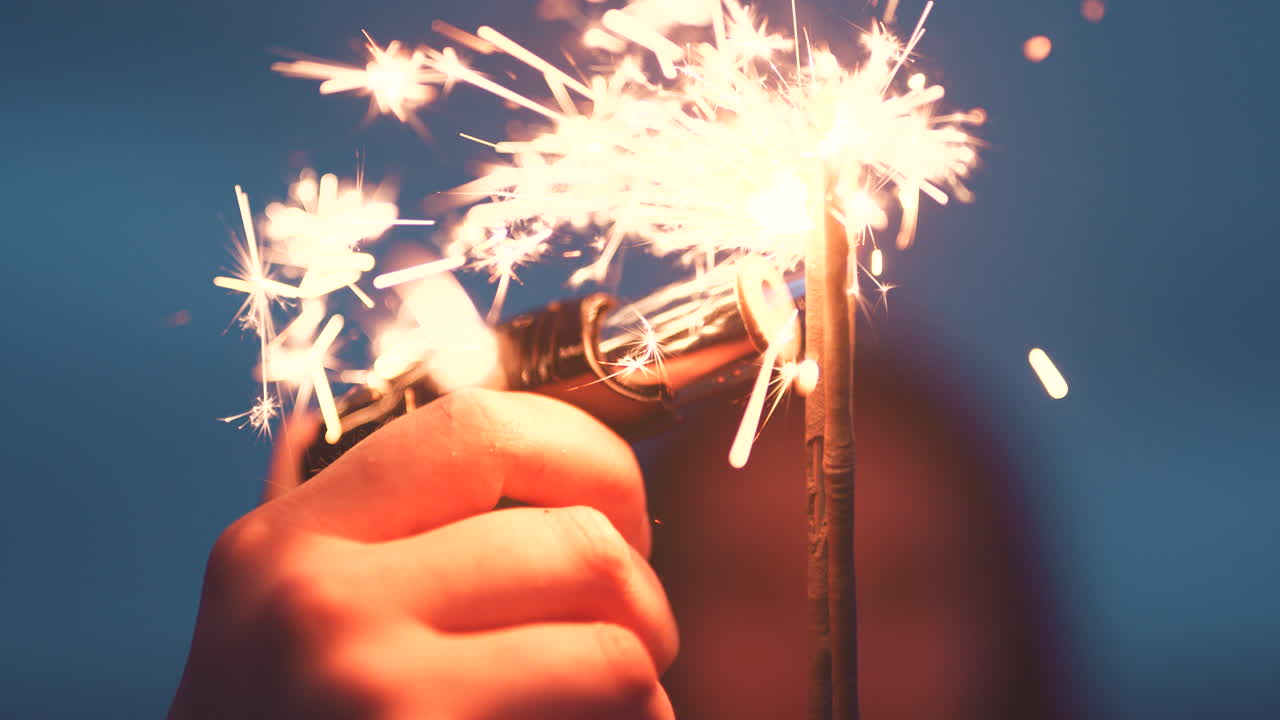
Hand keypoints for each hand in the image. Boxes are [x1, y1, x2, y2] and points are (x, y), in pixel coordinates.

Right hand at [169, 389, 677, 719]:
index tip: (616, 511)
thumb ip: (372, 532)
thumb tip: (502, 445)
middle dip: (639, 592)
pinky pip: (612, 710)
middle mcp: (315, 600)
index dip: (586, 458)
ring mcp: (369, 684)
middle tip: (628, 634)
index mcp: (285, 540)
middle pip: (576, 541)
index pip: (478, 426)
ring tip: (611, 702)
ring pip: (615, 639)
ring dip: (641, 674)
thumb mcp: (282, 621)